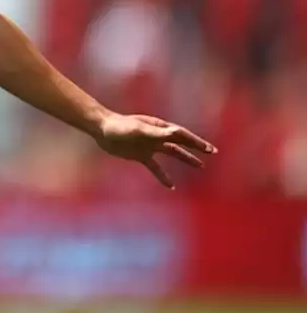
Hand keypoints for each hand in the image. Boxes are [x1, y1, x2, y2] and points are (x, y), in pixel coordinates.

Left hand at [93, 113, 216, 188]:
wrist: (101, 129)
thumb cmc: (119, 126)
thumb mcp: (138, 129)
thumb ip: (156, 132)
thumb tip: (176, 132)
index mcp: (158, 127)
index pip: (181, 135)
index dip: (196, 142)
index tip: (209, 149)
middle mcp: (156, 136)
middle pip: (180, 143)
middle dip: (195, 148)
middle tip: (211, 153)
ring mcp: (149, 145)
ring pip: (172, 153)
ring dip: (185, 158)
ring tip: (200, 166)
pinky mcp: (140, 155)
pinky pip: (155, 167)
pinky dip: (163, 176)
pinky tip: (171, 186)